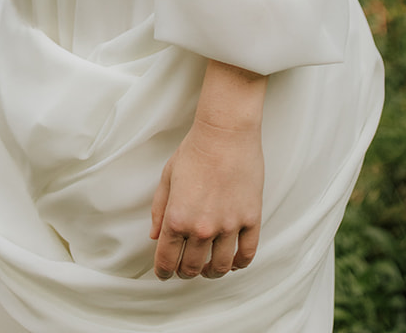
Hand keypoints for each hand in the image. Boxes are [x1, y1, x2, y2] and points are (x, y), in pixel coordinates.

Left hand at [149, 120, 263, 280]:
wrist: (225, 132)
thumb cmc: (195, 150)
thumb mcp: (167, 177)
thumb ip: (159, 210)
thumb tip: (155, 236)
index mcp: (176, 217)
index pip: (167, 260)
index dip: (164, 272)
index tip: (165, 274)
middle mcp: (201, 227)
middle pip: (192, 268)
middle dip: (186, 272)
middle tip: (186, 269)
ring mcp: (228, 225)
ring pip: (220, 267)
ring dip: (212, 272)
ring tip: (209, 267)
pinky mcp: (250, 219)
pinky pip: (246, 255)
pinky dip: (239, 264)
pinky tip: (233, 261)